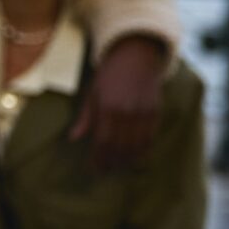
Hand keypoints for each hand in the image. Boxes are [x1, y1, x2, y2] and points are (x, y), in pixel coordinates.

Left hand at [74, 34, 163, 170]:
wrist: (136, 55)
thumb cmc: (109, 74)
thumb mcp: (92, 93)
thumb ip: (86, 117)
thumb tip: (73, 138)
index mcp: (108, 108)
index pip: (103, 142)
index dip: (98, 158)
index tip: (94, 169)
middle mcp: (127, 112)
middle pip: (120, 147)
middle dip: (111, 162)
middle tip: (104, 172)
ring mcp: (144, 113)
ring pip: (137, 146)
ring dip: (127, 160)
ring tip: (118, 168)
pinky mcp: (156, 111)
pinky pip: (150, 138)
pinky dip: (143, 150)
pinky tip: (136, 157)